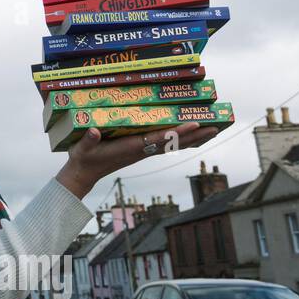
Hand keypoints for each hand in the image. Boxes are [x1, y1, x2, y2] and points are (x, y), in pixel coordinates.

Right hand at [55, 122, 219, 198]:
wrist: (83, 175)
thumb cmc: (83, 159)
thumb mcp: (82, 148)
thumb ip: (89, 140)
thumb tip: (94, 132)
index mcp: (131, 148)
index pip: (159, 139)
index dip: (177, 132)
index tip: (194, 124)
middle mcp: (141, 151)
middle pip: (174, 143)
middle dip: (194, 135)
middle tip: (216, 126)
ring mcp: (142, 152)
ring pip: (173, 144)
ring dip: (192, 138)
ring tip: (211, 129)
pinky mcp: (140, 151)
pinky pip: (165, 145)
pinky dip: (180, 139)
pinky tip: (188, 136)